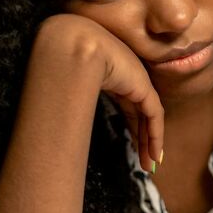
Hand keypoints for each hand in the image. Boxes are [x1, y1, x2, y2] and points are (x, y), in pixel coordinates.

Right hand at [37, 14, 163, 170]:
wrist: (76, 46)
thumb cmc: (64, 61)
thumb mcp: (69, 84)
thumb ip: (73, 101)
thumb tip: (58, 124)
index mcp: (112, 73)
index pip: (127, 105)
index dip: (132, 127)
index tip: (134, 147)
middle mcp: (127, 76)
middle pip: (139, 114)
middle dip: (142, 139)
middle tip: (145, 163)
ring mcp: (137, 80)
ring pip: (148, 118)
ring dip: (149, 143)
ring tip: (149, 166)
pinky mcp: (143, 87)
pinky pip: (154, 116)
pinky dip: (155, 136)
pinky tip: (155, 154)